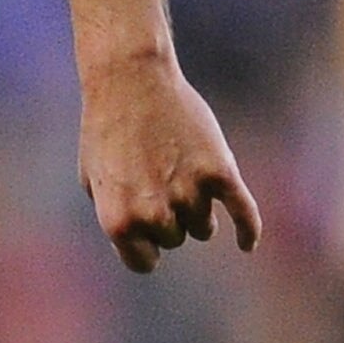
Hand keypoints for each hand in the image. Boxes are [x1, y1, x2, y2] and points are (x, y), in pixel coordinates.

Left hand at [78, 52, 261, 274]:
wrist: (130, 80)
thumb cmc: (106, 129)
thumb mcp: (94, 180)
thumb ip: (118, 217)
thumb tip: (141, 243)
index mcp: (118, 220)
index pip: (143, 262)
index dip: (146, 248)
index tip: (147, 234)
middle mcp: (154, 213)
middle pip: (176, 240)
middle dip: (169, 219)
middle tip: (157, 182)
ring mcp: (189, 192)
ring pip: (203, 227)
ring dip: (196, 210)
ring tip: (180, 174)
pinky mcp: (219, 171)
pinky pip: (243, 214)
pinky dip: (248, 230)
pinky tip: (247, 244)